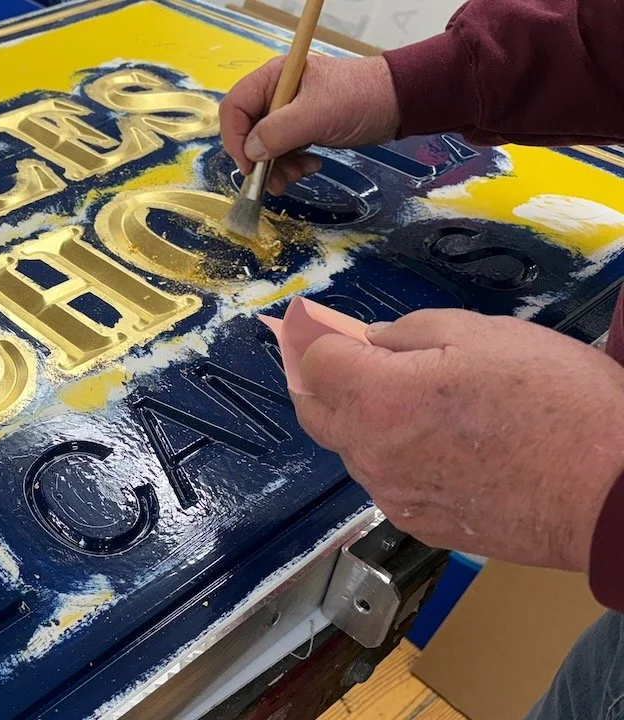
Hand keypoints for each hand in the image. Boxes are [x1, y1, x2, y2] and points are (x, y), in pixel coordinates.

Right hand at [219, 55, 400, 194]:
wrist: (399, 104)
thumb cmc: (361, 97)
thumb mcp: (317, 114)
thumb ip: (278, 132)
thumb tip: (250, 153)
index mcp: (274, 79)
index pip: (235, 108)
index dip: (236, 138)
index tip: (248, 165)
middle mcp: (276, 95)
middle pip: (248, 131)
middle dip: (258, 159)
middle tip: (273, 180)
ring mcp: (289, 114)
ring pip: (265, 147)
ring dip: (277, 167)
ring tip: (297, 175)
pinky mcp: (303, 130)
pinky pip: (284, 153)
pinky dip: (292, 165)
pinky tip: (311, 166)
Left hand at [293, 309, 623, 571]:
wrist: (614, 489)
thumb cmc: (558, 402)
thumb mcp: (483, 335)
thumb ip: (410, 333)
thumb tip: (373, 341)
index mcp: (380, 400)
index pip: (312, 365)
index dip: (318, 340)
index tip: (325, 329)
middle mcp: (374, 454)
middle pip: (316, 413)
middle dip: (320, 382)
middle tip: (344, 359)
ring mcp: (395, 496)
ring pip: (353, 450)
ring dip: (361, 422)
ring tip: (412, 402)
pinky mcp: (421, 525)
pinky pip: (387, 483)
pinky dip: (395, 458)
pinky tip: (437, 443)